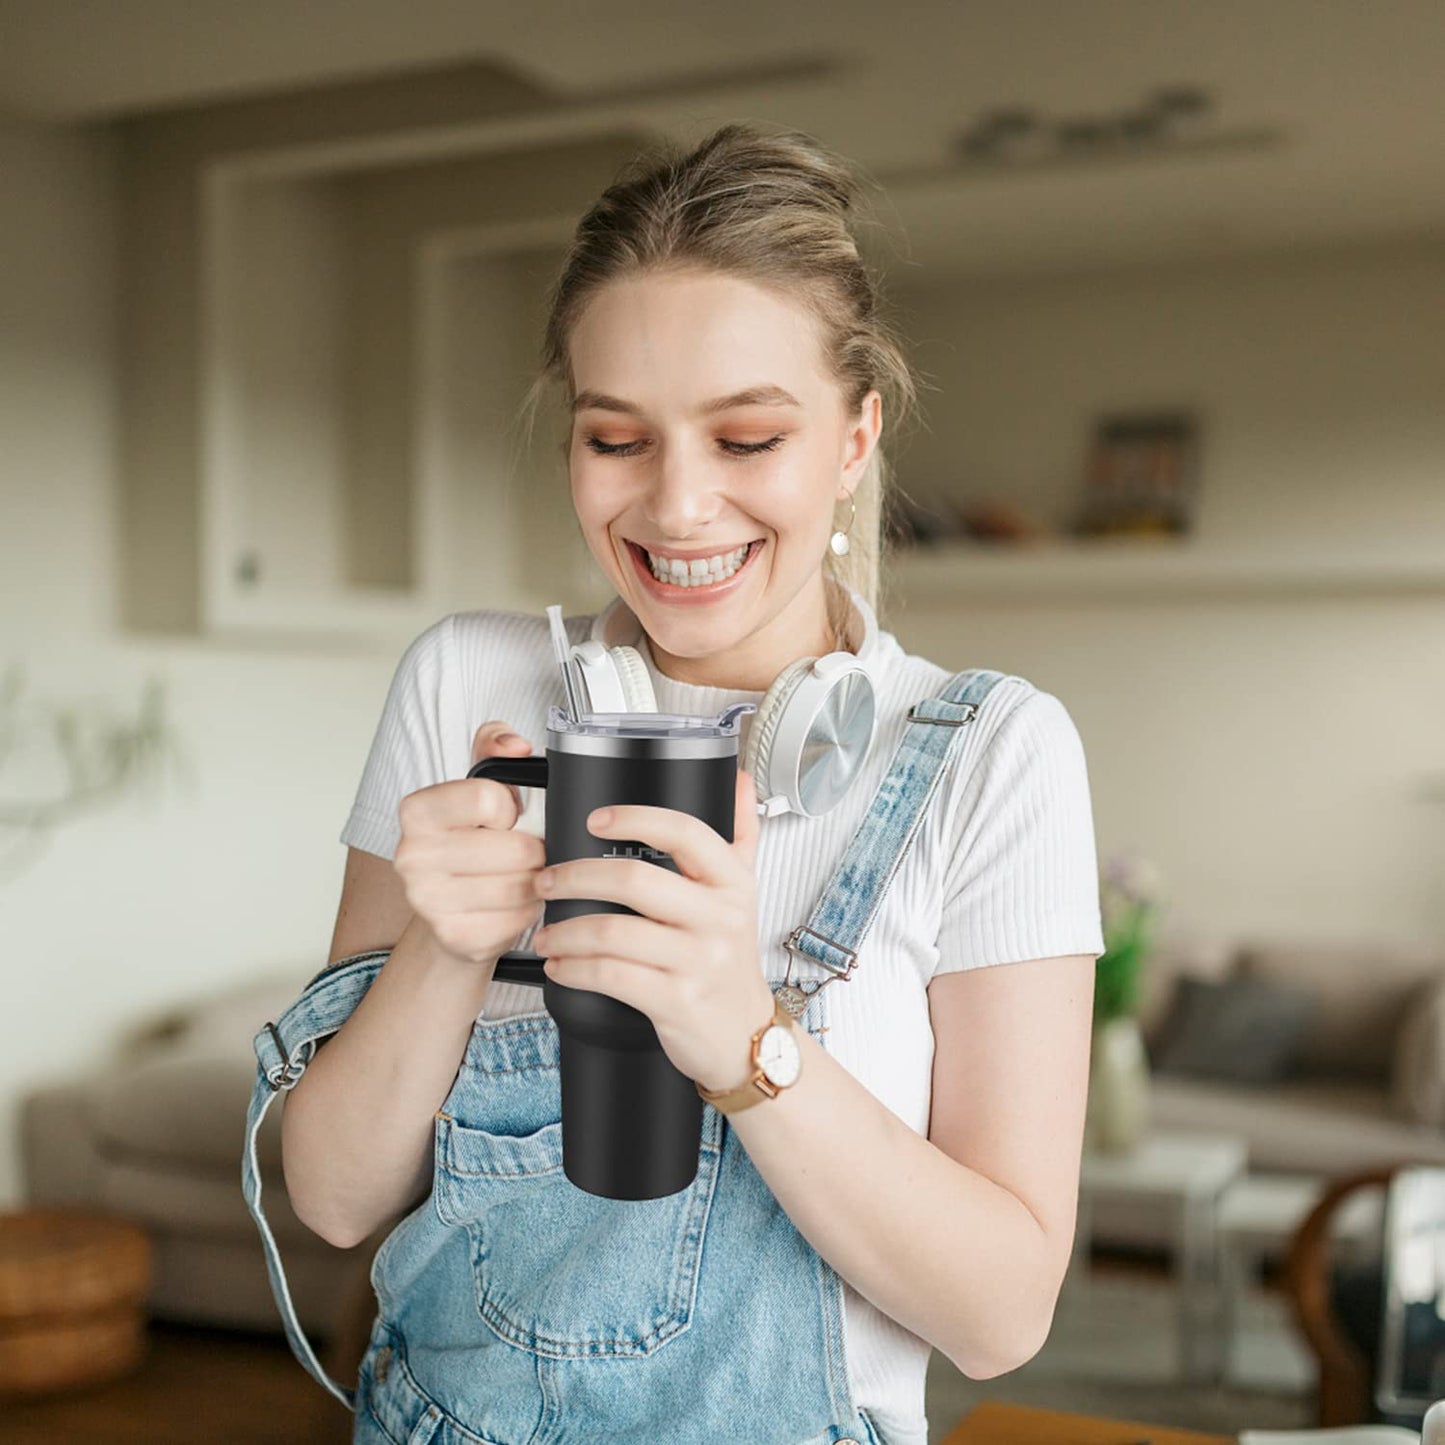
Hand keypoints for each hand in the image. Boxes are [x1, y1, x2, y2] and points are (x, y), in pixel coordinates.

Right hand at [391, 721, 546, 966]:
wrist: (447, 909)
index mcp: (418, 811)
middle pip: (514, 848)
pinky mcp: (454, 937)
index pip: (490, 797)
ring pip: (520, 885)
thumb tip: (515, 745)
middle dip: (533, 850)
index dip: (510, 808)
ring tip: (523, 876)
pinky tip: (514, 904)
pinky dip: (529, 911)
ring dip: (535, 881)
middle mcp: (412, 856)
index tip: (502, 818)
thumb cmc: (469, 842)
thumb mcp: (479, 784)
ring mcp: (429, 901)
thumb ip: (495, 746)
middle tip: (526, 853)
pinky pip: (518, 919)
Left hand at [530, 767, 774, 1092]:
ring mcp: (699, 961)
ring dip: (565, 931)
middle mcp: (719, 918)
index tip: (595, 819)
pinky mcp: (676, 1001)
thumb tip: (739, 780)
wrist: (744, 1036)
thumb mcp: (743, 895)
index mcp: (732, 883)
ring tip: (545, 932)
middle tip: (546, 880)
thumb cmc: (730, 962)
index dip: (636, 818)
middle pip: (634, 879)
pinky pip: (611, 976)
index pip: (686, 832)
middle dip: (575, 876)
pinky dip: (574, 970)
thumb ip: (740, 835)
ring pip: (614, 932)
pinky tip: (560, 967)